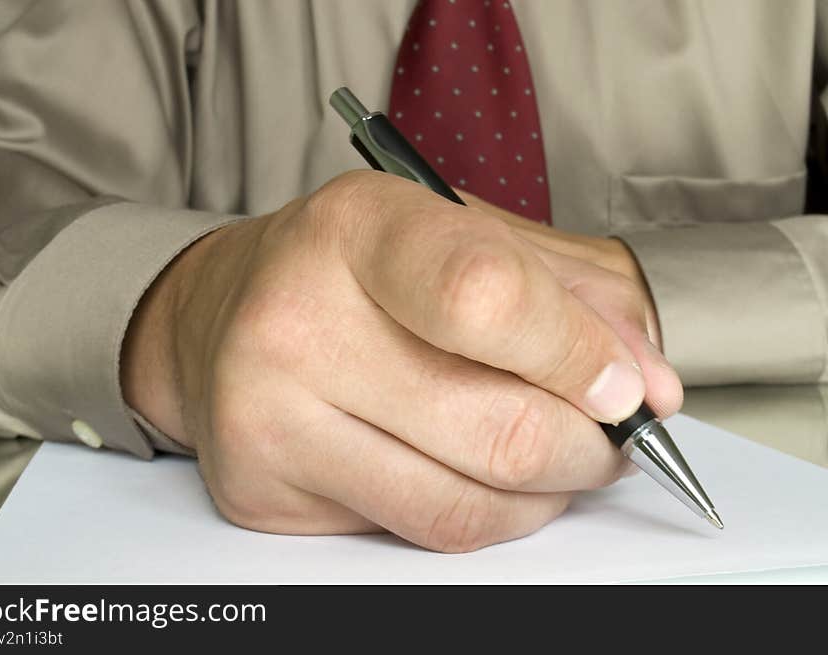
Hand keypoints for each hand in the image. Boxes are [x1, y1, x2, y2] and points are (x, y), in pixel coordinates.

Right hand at [121, 171, 682, 551]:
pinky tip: (482, 477)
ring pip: (466, 506)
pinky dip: (485, 517)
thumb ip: (572, 295)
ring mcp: (268, 415)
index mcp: (357, 229)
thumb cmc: (356, 272)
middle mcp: (295, 320)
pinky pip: (420, 534)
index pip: (489, 299)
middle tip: (607, 433)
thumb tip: (648, 386)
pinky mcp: (262, 490)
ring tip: (552, 456)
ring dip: (545, 492)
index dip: (580, 354)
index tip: (626, 387)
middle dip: (589, 447)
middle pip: (497, 428)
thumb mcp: (464, 238)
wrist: (224, 314)